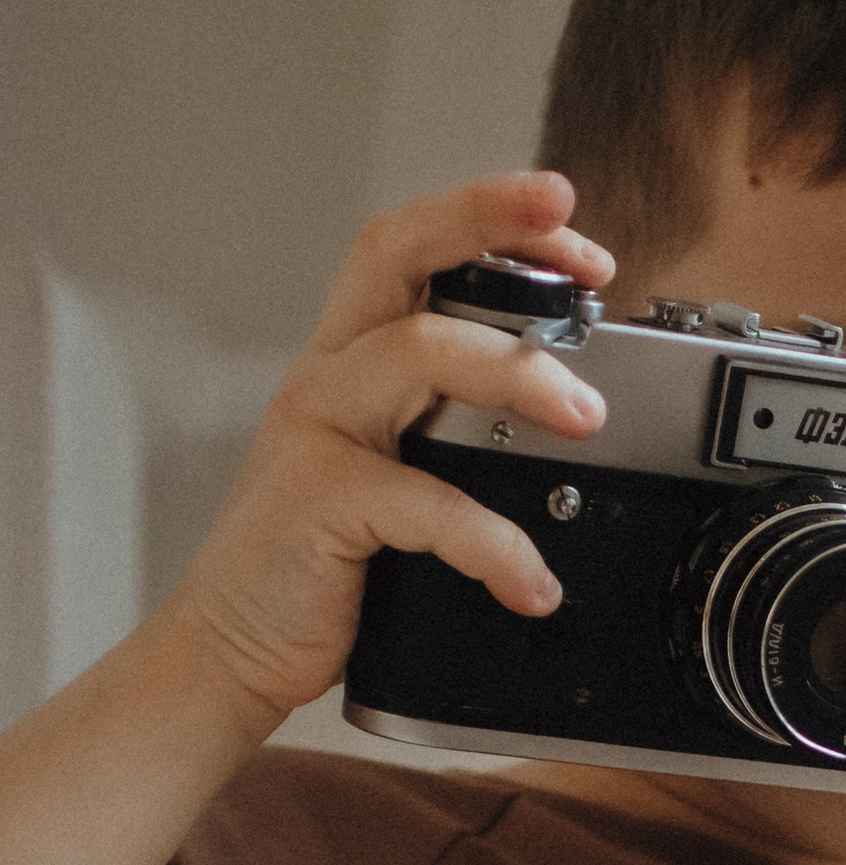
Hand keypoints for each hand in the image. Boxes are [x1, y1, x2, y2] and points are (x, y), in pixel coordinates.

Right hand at [172, 174, 615, 735]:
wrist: (237, 649)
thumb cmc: (325, 565)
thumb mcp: (399, 478)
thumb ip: (457, 435)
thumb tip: (575, 418)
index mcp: (351, 361)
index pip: (409, 248)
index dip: (487, 215)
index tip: (569, 223)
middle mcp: (329, 378)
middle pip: (399, 256)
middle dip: (492, 227)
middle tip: (589, 262)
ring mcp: (318, 432)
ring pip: (419, 351)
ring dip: (518, 373)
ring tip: (588, 419)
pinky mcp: (318, 501)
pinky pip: (426, 501)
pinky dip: (495, 545)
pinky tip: (532, 585)